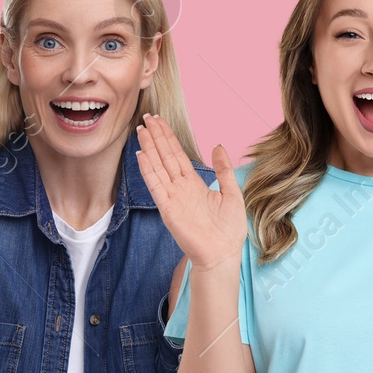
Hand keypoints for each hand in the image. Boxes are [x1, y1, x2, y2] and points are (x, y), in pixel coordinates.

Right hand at [135, 114, 246, 270]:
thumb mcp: (232, 193)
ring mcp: (172, 197)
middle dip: (156, 137)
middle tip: (146, 117)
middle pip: (165, 156)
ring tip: (140, 130)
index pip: (177, 155)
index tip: (159, 122)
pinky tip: (141, 154)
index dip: (168, 138)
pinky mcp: (168, 209)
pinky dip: (148, 170)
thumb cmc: (228, 231)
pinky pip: (156, 185)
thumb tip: (219, 145)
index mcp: (194, 184)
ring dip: (149, 148)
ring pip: (158, 167)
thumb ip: (224, 170)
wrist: (222, 255)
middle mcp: (180, 188)